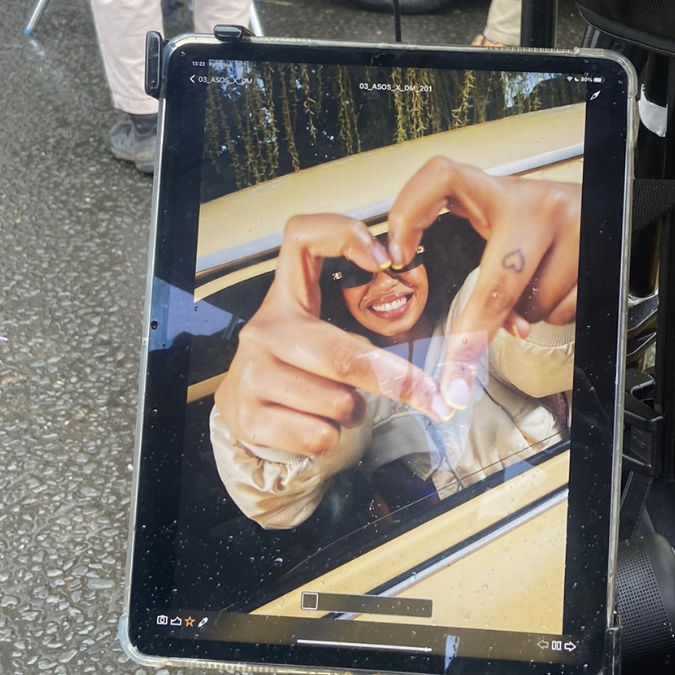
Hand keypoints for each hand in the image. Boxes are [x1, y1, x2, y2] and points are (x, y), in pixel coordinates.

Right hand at [213, 213, 452, 457]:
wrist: (243, 410)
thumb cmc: (298, 367)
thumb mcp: (319, 333)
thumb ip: (358, 327)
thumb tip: (429, 355)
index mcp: (286, 297)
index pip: (301, 239)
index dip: (341, 235)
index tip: (385, 259)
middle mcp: (264, 329)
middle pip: (342, 353)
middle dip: (396, 380)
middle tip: (431, 397)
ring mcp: (252, 373)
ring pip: (336, 401)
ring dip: (352, 412)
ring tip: (336, 404)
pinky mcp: (248, 416)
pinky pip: (317, 435)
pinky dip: (330, 438)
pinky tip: (314, 425)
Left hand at [385, 158, 579, 408]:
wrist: (609, 205)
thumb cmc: (541, 223)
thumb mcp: (502, 224)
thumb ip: (478, 261)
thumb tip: (474, 335)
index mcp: (499, 192)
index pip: (442, 178)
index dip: (411, 212)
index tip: (395, 257)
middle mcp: (536, 204)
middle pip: (497, 284)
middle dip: (474, 333)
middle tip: (456, 373)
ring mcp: (574, 227)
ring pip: (535, 304)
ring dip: (526, 315)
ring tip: (531, 287)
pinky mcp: (599, 253)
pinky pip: (566, 311)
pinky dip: (555, 314)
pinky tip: (556, 291)